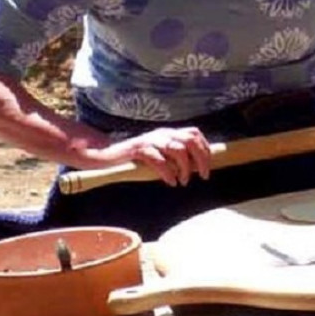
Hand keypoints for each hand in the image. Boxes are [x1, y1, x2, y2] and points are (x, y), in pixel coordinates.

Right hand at [94, 127, 211, 186]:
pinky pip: (159, 159)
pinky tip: (170, 182)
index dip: (205, 149)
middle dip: (201, 158)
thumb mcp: (158, 155)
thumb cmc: (135, 160)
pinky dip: (168, 172)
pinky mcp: (138, 149)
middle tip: (202, 176)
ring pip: (177, 149)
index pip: (194, 133)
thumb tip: (196, 167)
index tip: (207, 167)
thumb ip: (174, 157)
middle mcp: (161, 133)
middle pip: (190, 140)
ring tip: (183, 181)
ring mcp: (150, 140)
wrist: (107, 157)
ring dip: (185, 167)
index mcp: (168, 133)